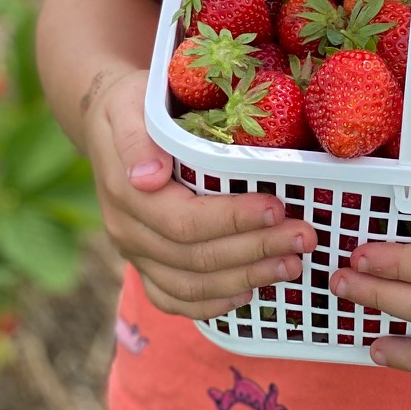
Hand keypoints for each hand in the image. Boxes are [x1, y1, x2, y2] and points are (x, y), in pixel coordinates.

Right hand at [81, 65, 316, 319]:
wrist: (106, 122)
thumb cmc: (131, 105)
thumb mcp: (128, 105)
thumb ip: (136, 140)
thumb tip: (148, 177)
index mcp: (126, 192)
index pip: (185, 221)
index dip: (233, 221)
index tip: (278, 208)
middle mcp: (128, 231)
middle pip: (195, 258)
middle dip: (255, 250)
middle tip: (304, 238)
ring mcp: (135, 254)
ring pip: (190, 285)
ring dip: (245, 279)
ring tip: (291, 266)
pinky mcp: (145, 265)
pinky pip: (174, 298)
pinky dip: (212, 304)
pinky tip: (248, 294)